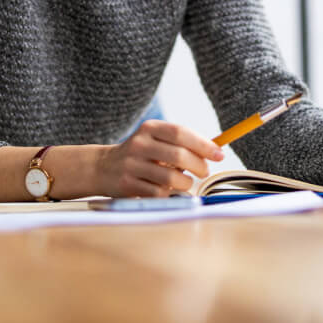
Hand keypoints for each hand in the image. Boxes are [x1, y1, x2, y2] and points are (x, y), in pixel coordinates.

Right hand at [96, 120, 224, 196]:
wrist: (104, 167)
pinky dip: (169, 194)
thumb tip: (215, 151)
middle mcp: (140, 144)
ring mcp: (132, 165)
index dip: (203, 144)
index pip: (181, 133)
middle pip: (179, 155)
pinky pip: (159, 193)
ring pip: (171, 178)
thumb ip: (182, 143)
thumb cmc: (142, 153)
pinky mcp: (128, 185)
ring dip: (185, 183)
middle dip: (199, 166)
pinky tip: (168, 190)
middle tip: (205, 172)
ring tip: (185, 182)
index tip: (219, 154)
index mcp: (150, 128)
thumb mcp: (156, 139)